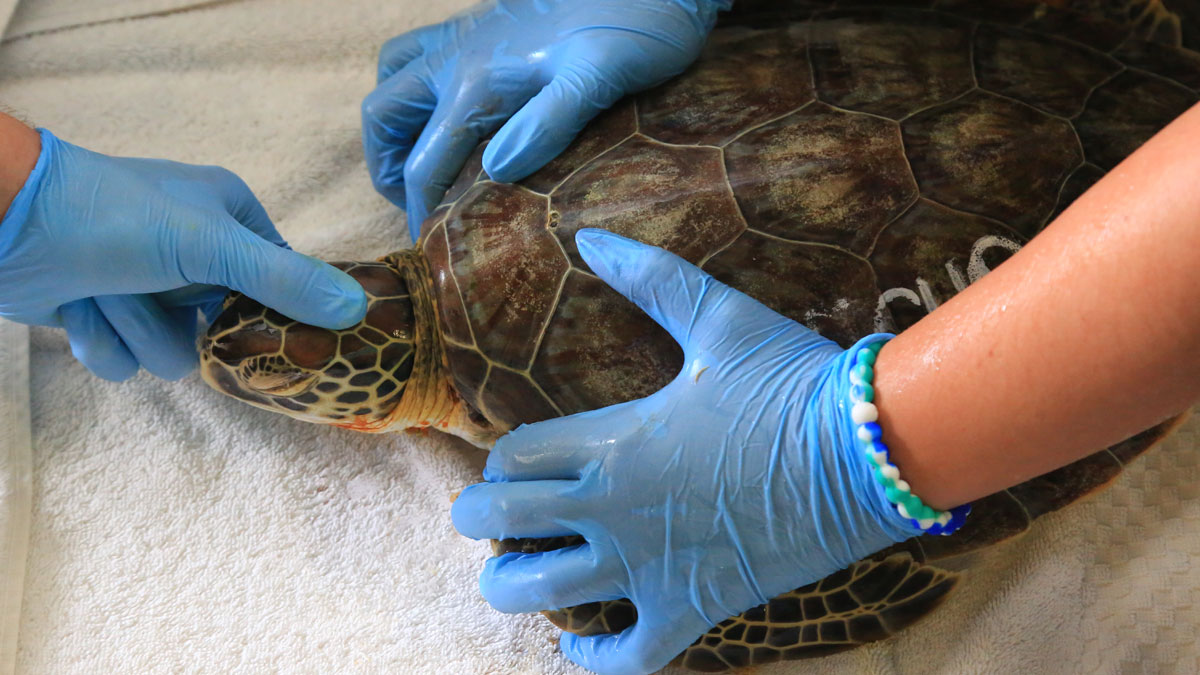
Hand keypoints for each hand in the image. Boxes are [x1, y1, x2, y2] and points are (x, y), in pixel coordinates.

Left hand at [0, 129, 366, 381]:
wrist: (3, 221)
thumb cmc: (114, 217)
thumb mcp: (209, 245)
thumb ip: (284, 279)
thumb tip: (358, 310)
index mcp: (230, 219)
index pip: (280, 284)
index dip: (273, 316)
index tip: (269, 341)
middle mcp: (194, 252)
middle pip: (225, 329)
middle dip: (183, 326)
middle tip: (162, 302)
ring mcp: (148, 285)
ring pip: (172, 353)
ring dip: (135, 332)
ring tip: (106, 292)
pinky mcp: (106, 313)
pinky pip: (126, 361)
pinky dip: (101, 340)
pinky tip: (78, 310)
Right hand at [362, 0, 730, 239]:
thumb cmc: (640, 25)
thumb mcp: (603, 76)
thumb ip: (549, 122)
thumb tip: (495, 171)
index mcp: (480, 81)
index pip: (424, 163)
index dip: (420, 213)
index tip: (429, 247)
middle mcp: (459, 56)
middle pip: (383, 114)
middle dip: (388, 166)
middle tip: (420, 204)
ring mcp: (467, 35)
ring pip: (394, 75)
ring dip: (395, 121)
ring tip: (424, 159)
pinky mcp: (483, 25)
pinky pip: (421, 55)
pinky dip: (419, 90)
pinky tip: (457, 114)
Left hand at [451, 230, 921, 673]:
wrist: (872, 450)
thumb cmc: (794, 381)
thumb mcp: (718, 318)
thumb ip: (649, 277)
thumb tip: (589, 235)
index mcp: (614, 439)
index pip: (514, 457)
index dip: (499, 462)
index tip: (511, 464)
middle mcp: (615, 507)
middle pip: (506, 523)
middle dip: (480, 520)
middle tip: (485, 518)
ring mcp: (651, 565)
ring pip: (545, 595)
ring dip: (511, 588)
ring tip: (509, 579)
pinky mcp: (694, 608)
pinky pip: (628, 657)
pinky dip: (595, 663)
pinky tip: (580, 651)